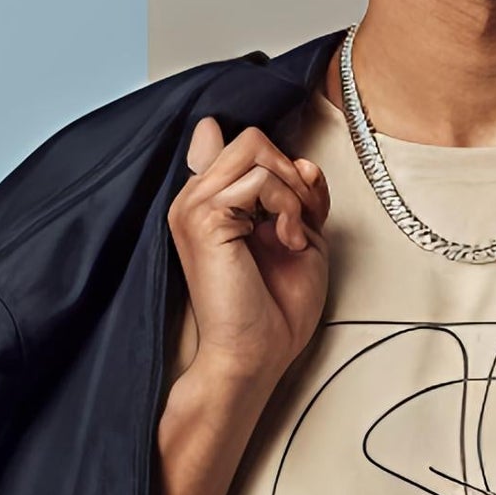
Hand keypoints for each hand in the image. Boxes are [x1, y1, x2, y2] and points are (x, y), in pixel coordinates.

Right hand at [166, 115, 331, 398]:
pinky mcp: (205, 217)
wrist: (255, 356)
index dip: (284, 166)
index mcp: (211, 201)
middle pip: (251, 138)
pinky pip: (259, 179)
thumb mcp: (300, 236)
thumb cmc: (274, 310)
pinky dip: (286, 206)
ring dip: (291, 191)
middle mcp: (195, 197)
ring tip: (292, 237)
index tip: (300, 209)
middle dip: (291, 174)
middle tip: (300, 223)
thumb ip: (297, 195)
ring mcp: (194, 204)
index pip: (245, 144)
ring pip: (255, 148)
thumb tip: (300, 158)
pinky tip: (287, 241)